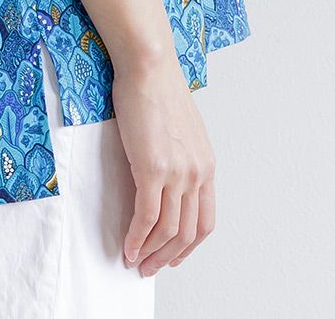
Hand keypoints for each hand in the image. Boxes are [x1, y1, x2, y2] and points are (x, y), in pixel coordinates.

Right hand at [111, 54, 217, 276]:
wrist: (149, 67)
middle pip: (187, 233)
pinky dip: (136, 237)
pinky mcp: (152, 169)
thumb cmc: (158, 88)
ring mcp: (176, 173)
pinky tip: (127, 246)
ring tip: (135, 261)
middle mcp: (196, 173)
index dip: (188, 245)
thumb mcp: (180, 129)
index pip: (205, 221)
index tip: (172, 255)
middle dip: (167, 256)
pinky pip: (146, 216)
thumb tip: (163, 175)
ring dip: (150, 252)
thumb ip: (178, 156)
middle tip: (150, 267)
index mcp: (206, 165)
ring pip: (167, 230)